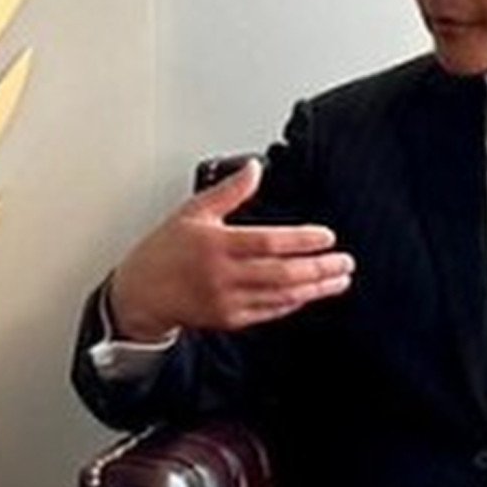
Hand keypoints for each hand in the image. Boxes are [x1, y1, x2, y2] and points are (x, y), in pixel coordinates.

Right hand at [100, 156, 353, 341]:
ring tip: (338, 279)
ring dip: (315, 288)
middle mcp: (223, 275)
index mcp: (216, 244)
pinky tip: (308, 294)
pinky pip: (270, 311)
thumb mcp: (193, 211)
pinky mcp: (230, 318)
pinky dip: (293, 302)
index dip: (301, 240)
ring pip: (282, 295)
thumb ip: (229, 191)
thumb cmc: (165, 250)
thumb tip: (254, 168)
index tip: (326, 236)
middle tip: (345, 261)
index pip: (268, 242)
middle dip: (319, 268)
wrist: (141, 293)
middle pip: (282, 272)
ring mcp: (228, 300)